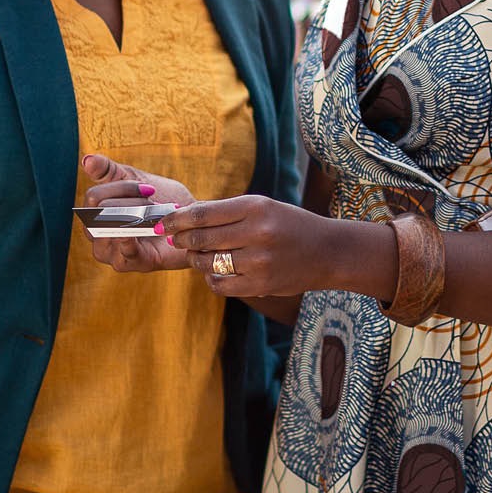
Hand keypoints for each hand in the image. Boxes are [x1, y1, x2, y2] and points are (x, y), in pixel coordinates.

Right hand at [80, 153, 192, 273]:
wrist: (192, 219)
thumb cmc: (161, 198)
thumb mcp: (135, 178)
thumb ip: (109, 170)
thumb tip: (87, 159)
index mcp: (96, 211)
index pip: (94, 197)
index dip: (122, 189)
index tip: (149, 188)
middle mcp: (98, 233)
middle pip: (99, 215)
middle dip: (131, 204)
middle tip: (156, 204)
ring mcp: (111, 252)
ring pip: (108, 233)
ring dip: (136, 220)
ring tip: (157, 216)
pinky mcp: (131, 264)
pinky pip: (122, 257)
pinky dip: (130, 243)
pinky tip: (141, 232)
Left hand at [160, 194, 338, 297]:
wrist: (327, 252)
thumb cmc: (289, 225)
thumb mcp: (263, 207)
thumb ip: (226, 211)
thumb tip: (184, 217)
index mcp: (256, 207)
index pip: (204, 213)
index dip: (179, 219)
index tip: (164, 221)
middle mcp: (258, 233)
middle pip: (202, 239)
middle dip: (182, 239)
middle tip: (174, 238)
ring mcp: (259, 262)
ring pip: (208, 263)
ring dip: (196, 259)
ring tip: (197, 254)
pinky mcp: (261, 286)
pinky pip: (221, 285)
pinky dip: (211, 278)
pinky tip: (213, 271)